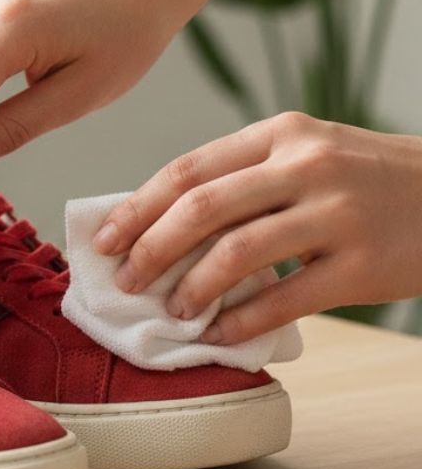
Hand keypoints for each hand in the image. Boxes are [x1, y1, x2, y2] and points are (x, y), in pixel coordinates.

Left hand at [95, 112, 421, 344]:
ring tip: (172, 311)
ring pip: (238, 252)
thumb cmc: (364, 178)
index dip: (138, 206)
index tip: (104, 238)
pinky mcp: (363, 264)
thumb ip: (244, 177)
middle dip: (151, 248)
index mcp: (279, 134)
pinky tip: (219, 334)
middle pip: (202, 207)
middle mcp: (305, 165)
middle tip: (125, 279)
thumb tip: (161, 223)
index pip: (188, 168)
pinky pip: (286, 298)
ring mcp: (336, 213)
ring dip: (192, 287)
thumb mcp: (306, 153)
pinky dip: (242, 320)